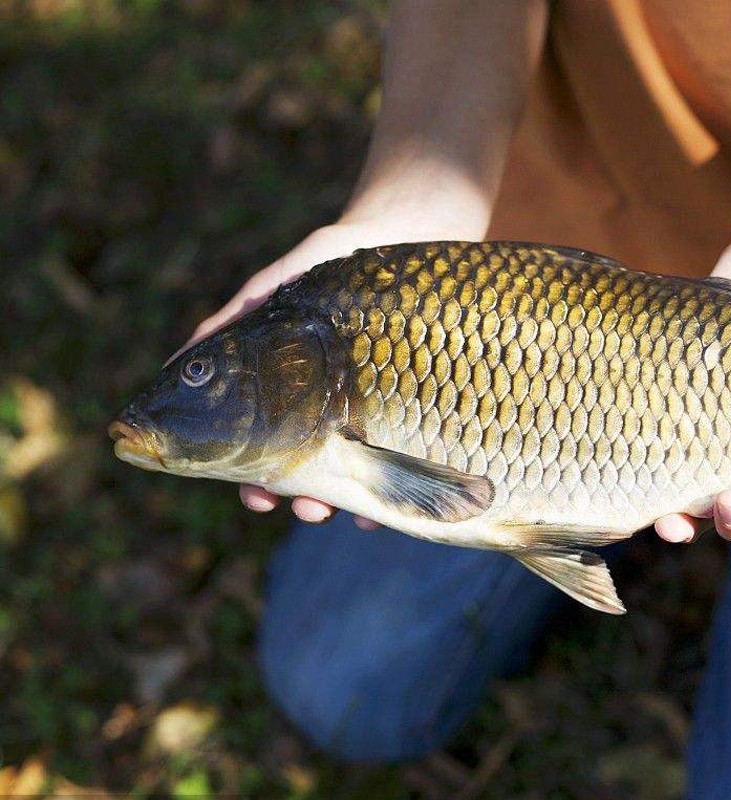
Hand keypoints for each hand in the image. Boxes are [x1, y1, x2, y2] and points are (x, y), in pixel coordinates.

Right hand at [181, 215, 484, 528]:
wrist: (413, 239)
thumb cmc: (339, 266)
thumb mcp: (282, 289)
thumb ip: (236, 325)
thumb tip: (173, 367)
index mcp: (295, 395)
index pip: (266, 451)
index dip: (255, 481)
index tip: (255, 496)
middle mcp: (335, 414)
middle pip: (310, 474)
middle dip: (299, 499)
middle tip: (297, 507)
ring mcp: (378, 418)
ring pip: (355, 478)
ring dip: (339, 503)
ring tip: (328, 510)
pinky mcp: (419, 415)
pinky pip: (405, 466)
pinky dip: (391, 496)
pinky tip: (381, 511)